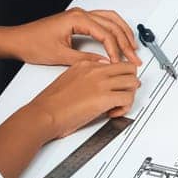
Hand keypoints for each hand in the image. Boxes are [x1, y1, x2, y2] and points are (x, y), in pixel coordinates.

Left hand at [7, 8, 141, 65]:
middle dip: (125, 41)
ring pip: (110, 19)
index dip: (115, 49)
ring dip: (122, 32)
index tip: (120, 62)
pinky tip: (118, 38)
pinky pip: (102, 20)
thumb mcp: (60, 56)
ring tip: (132, 46)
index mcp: (77, 19)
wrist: (18, 40)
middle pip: (112, 24)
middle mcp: (81, 13)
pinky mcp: (78, 20)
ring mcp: (80, 15)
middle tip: (133, 56)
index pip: (105, 33)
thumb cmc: (33, 44)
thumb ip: (85, 59)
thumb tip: (103, 64)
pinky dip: (113, 29)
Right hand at [25, 59, 140, 137]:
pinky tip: (113, 113)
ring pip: (133, 82)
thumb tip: (96, 86)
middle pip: (129, 68)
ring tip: (117, 105)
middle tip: (122, 95)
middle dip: (129, 83)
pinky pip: (128, 99)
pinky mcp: (104, 98)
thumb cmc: (51, 104)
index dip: (120, 76)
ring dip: (129, 96)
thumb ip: (84, 78)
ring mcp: (101, 83)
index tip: (118, 86)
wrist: (43, 114)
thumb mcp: (68, 80)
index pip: (115, 63)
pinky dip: (125, 108)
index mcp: (86, 65)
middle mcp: (96, 70)